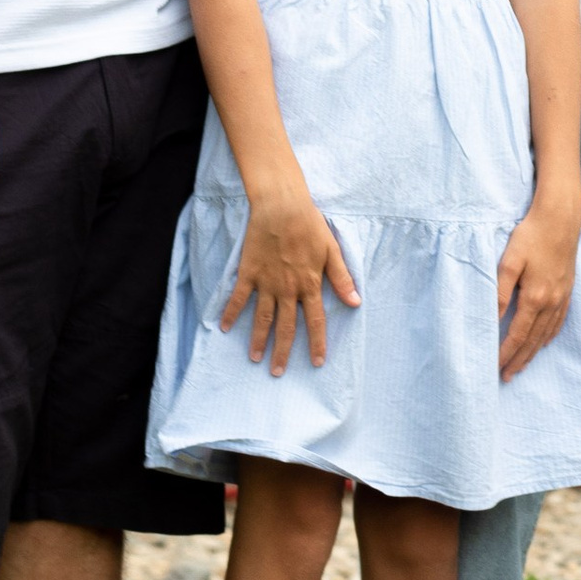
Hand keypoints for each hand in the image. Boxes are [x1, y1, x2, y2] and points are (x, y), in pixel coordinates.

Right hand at [221, 174, 357, 374]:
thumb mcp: (332, 251)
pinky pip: (238, 298)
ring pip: (262, 318)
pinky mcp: (249, 272)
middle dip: (282, 352)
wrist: (282, 206)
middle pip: (286, 327)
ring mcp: (266, 282)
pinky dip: (231, 313)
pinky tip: (224, 328)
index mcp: (310, 284)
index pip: (315, 321)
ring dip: (258, 340)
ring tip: (255, 359)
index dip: (316, 343)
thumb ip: (342, 278)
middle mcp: (288, 289)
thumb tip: (356, 302)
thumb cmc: (310, 225)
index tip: (316, 363)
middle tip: (277, 372)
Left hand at [496, 189, 579, 381]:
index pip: (518, 335)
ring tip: (523, 365)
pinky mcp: (568, 289)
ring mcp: (562, 297)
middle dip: (519, 360)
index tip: (496, 368)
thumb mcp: (509, 261)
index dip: (506, 353)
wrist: (561, 218)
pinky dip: (550, 336)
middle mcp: (551, 302)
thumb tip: (492, 318)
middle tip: (507, 377)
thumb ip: (499, 291)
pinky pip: (559, 321)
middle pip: (533, 340)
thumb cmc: (530, 235)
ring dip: (534, 352)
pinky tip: (544, 341)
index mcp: (534, 297)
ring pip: (547, 333)